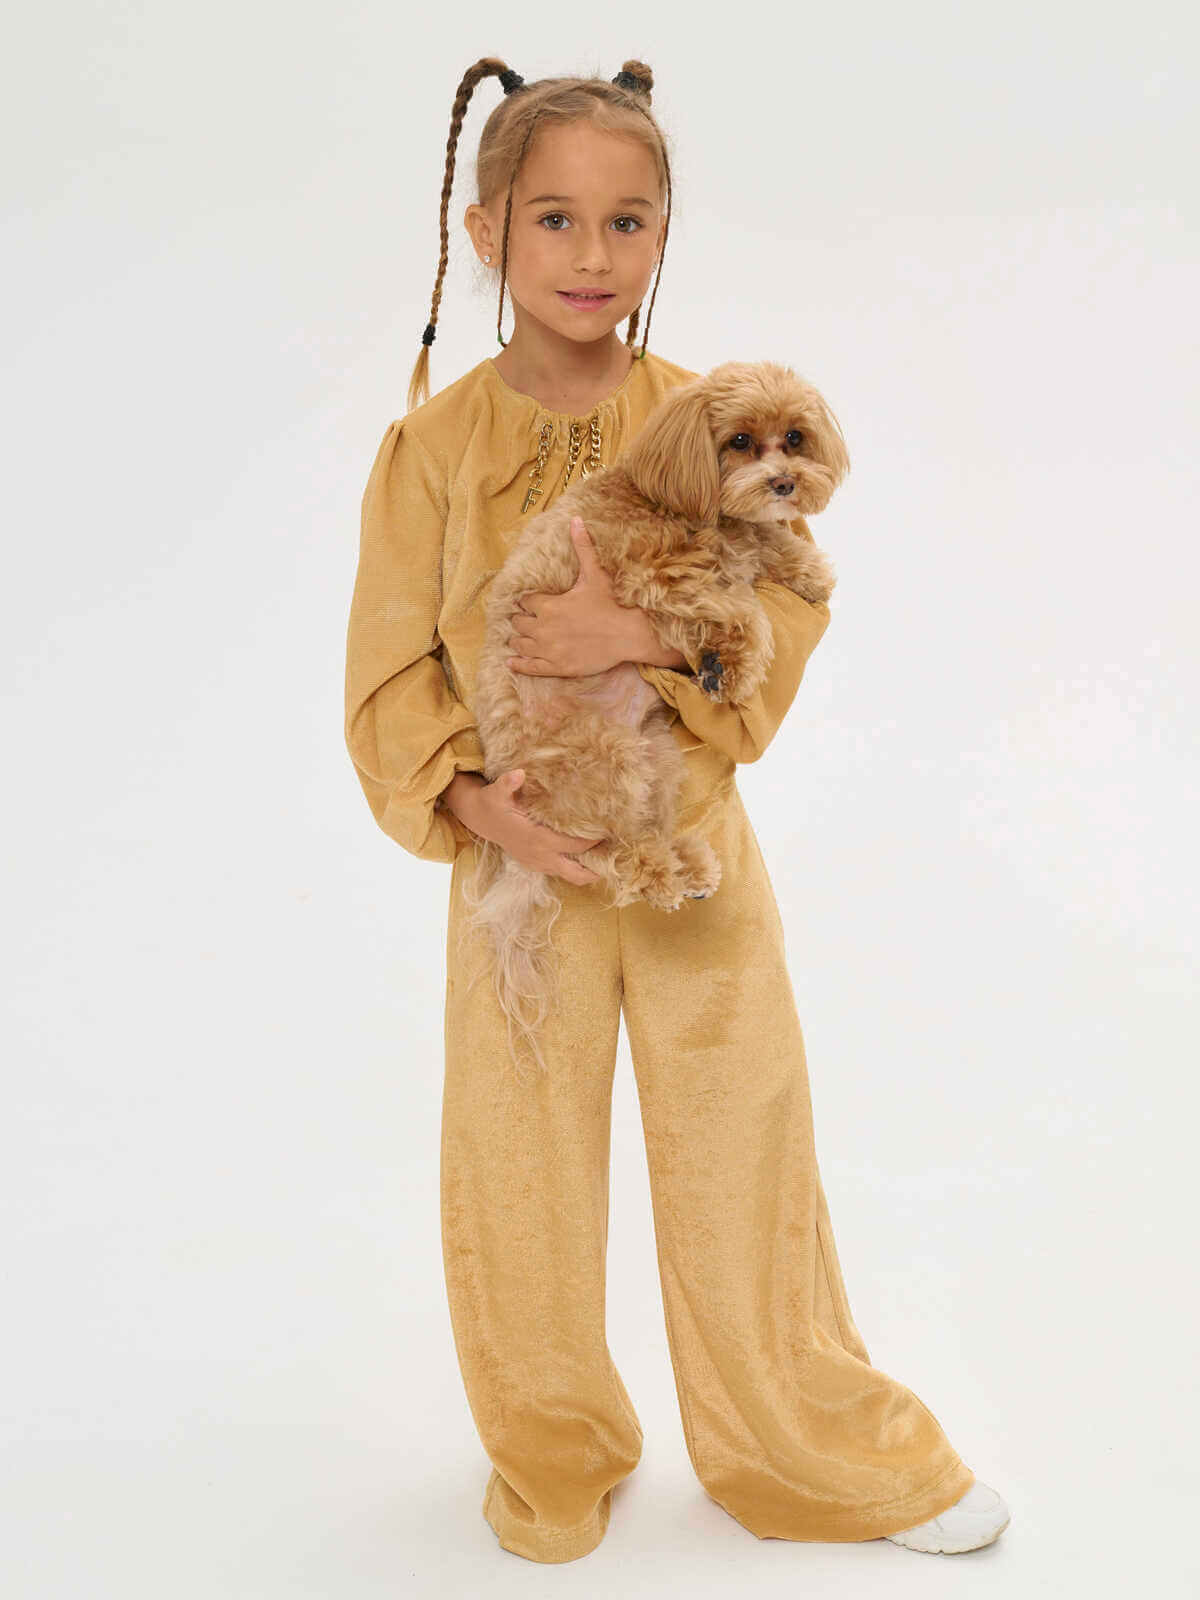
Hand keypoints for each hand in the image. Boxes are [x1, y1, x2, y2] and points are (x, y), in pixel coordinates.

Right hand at [457, 769, 604, 885]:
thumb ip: (508, 783)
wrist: (480, 819)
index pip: (573, 846)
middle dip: (596, 870)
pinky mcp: (535, 864)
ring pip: (569, 875)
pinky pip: (560, 871)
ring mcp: (537, 863)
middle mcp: (540, 856)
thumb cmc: (493, 803)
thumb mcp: (497, 792)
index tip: (610, 833)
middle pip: (575, 873)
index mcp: (537, 839)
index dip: (593, 841)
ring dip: (587, 871)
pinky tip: (587, 858)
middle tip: (616, 860)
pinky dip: (574, 867)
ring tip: (607, 861)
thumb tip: (519, 773)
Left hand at [507, 517, 638, 677]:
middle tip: (525, 619)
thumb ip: (582, 547)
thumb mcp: (594, 574)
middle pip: (519, 623)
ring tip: (519, 638)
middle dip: (521, 619)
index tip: (530, 602)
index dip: (527, 601)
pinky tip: (512, 662)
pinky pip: (530, 667)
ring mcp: (549, 649)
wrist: (628, 634)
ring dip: (518, 640)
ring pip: (521, 644)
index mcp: (548, 605)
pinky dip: (518, 664)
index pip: (524, 602)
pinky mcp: (557, 666)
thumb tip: (575, 519)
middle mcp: (543, 627)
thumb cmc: (611, 603)